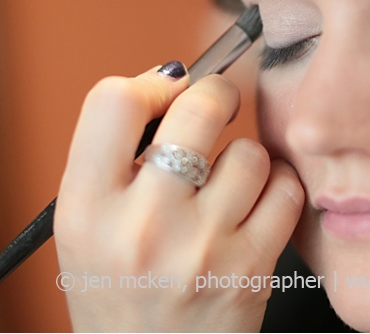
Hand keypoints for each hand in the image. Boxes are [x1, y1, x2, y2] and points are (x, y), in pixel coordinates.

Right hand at [54, 64, 303, 331]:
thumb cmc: (118, 291)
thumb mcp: (84, 226)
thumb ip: (114, 155)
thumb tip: (173, 78)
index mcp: (85, 210)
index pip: (114, 102)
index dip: (149, 85)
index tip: (166, 93)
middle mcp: (142, 228)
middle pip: (198, 109)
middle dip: (214, 96)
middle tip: (215, 107)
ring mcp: (201, 250)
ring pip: (249, 152)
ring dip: (243, 158)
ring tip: (226, 184)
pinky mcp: (250, 271)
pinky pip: (284, 189)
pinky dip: (275, 188)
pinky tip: (254, 206)